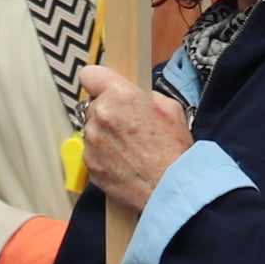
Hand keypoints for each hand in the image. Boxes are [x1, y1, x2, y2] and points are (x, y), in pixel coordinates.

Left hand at [77, 65, 190, 211]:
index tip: (104, 88)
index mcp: (119, 96)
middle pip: (93, 106)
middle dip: (108, 113)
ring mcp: (92, 142)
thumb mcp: (170, 108)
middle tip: (130, 125)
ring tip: (130, 149)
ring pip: (93, 130)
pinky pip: (93, 153)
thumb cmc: (174, 151)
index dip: (99, 81)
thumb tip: (136, 98)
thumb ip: (145, 97)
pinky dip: (104, 156)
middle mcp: (100, 116)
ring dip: (106, 136)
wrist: (171, 188)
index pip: (90, 75)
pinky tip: (125, 163)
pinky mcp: (90, 165)